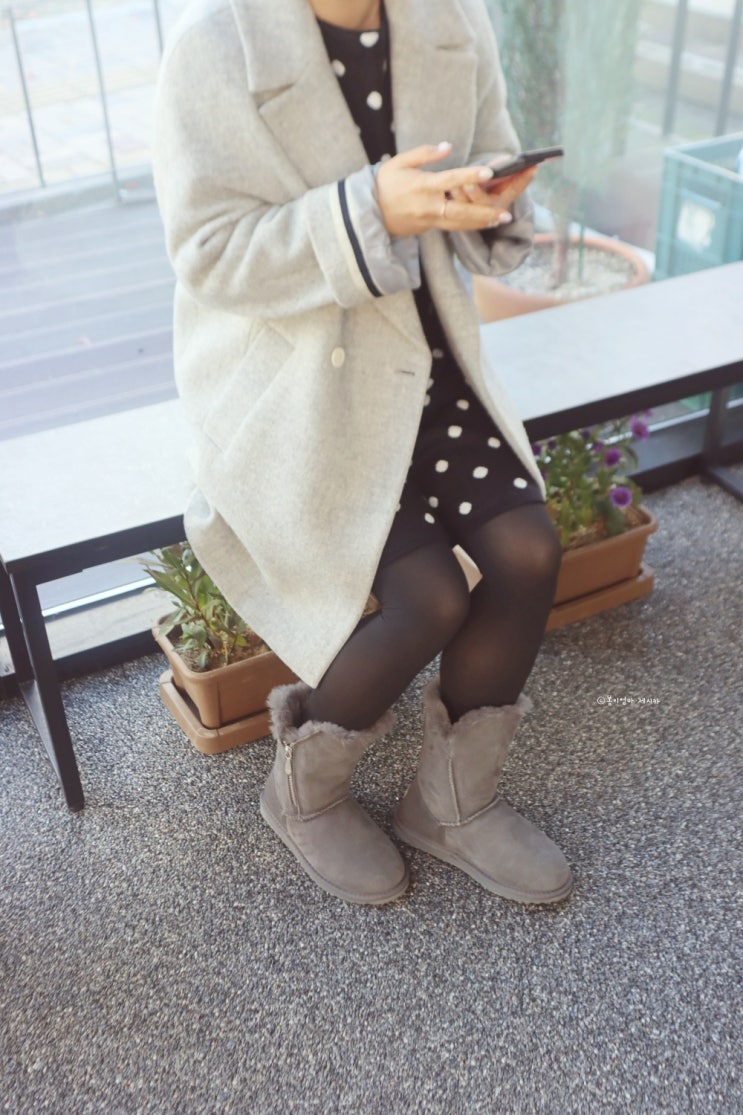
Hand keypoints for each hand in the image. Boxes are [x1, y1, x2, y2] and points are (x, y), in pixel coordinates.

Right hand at [375, 142, 521, 237]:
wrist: (370, 214)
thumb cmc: (385, 184)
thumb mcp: (399, 162)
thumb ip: (424, 153)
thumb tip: (447, 146)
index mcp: (423, 186)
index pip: (450, 180)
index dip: (470, 176)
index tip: (488, 173)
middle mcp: (429, 206)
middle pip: (462, 211)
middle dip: (485, 213)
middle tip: (506, 213)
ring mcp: (430, 220)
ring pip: (460, 223)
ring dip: (483, 222)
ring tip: (502, 219)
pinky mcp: (430, 228)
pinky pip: (453, 226)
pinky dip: (471, 224)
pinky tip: (486, 222)